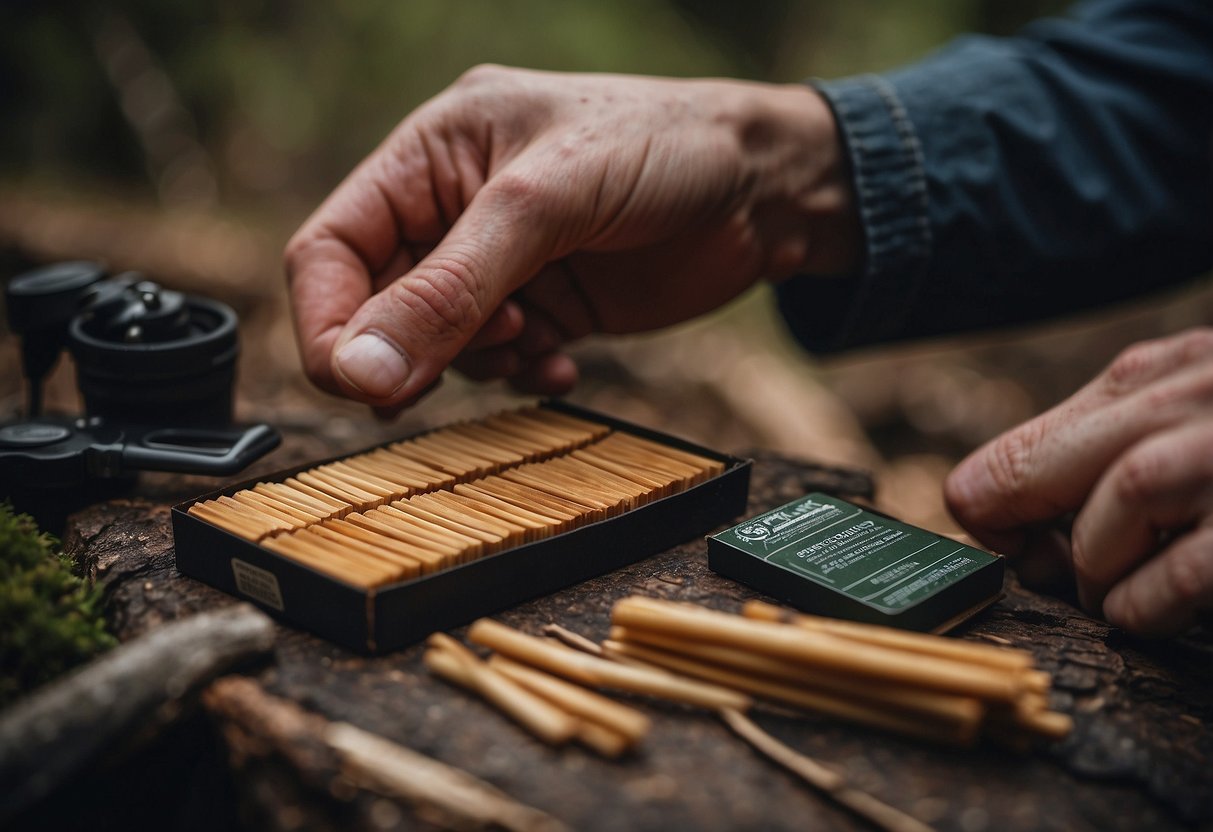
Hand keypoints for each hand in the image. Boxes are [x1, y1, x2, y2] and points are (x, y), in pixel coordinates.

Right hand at [285, 65, 858, 414]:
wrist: (769, 186)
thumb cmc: (664, 148)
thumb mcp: (547, 204)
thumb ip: (451, 289)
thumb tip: (364, 368)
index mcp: (431, 155)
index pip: (332, 248)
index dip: (330, 322)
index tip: (357, 382)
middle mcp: (455, 210)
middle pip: (378, 305)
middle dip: (410, 350)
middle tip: (450, 372)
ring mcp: (503, 265)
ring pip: (437, 344)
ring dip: (473, 361)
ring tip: (533, 335)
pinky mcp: (547, 306)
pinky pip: (499, 361)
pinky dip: (520, 373)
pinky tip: (563, 358)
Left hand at [945, 328, 1212, 635]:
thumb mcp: (1200, 411)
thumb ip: (1118, 442)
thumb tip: (1024, 525)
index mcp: (1163, 371)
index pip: (1026, 438)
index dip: (996, 506)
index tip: (1016, 544)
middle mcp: (1190, 397)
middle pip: (1035, 471)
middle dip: (1017, 537)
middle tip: (1044, 573)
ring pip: (1101, 519)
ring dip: (1094, 574)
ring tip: (1117, 597)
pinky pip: (1171, 577)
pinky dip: (1143, 608)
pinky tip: (1155, 613)